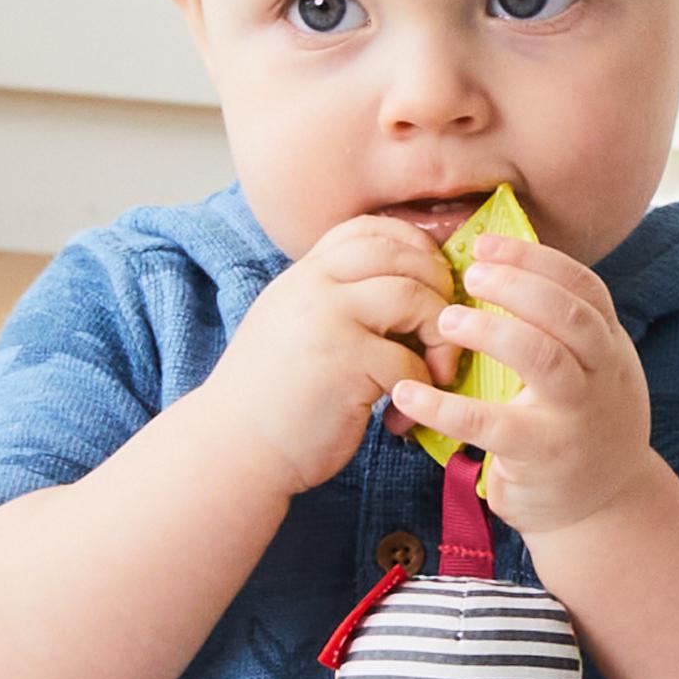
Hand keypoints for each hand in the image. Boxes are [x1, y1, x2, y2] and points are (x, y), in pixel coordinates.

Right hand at [198, 214, 455, 496]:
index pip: (368, 230)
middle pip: (401, 255)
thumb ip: (331, 302)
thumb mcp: (290, 328)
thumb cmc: (271, 399)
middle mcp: (314, 287)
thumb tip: (402, 291)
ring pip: (414, 298)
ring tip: (434, 373)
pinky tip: (398, 415)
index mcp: (303, 276)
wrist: (234, 448)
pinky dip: (420, 388)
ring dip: (440, 337)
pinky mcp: (347, 363)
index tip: (431, 281)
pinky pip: (410, 359)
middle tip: (444, 330)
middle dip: (438, 288)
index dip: (413, 247)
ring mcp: (329, 320)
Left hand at [393, 235, 653, 535]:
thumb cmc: (578, 428)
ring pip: (543, 358)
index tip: (487, 245)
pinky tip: (406, 392)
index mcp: (610, 347)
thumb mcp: (590, 373)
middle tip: (469, 275)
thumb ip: (559, 332)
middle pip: (570, 313)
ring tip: (447, 320)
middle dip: (517, 285)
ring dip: (491, 331)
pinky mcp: (543, 455)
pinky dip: (442, 406)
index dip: (535, 260)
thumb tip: (497, 271)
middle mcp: (603, 376)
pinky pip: (490, 423)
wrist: (602, 508)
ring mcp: (577, 417)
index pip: (584, 287)